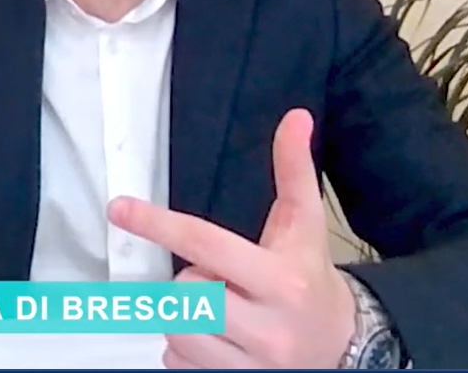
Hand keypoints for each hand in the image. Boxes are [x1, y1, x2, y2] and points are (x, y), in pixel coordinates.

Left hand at [107, 108, 356, 368]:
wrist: (347, 349)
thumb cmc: (313, 280)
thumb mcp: (307, 226)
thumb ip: (294, 171)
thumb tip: (295, 118)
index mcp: (282, 280)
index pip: (206, 244)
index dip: (158, 224)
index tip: (120, 208)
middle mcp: (268, 327)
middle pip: (184, 291)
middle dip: (193, 280)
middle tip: (221, 280)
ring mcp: (251, 364)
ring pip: (176, 329)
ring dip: (187, 315)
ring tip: (225, 310)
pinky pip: (177, 360)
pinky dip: (188, 345)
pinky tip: (221, 338)